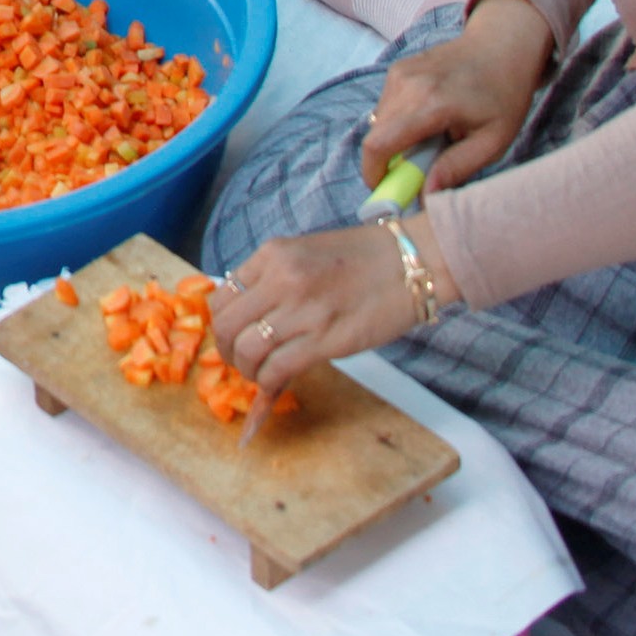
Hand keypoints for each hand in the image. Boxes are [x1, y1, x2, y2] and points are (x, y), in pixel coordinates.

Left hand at [203, 223, 429, 399]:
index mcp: (273, 254)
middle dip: (227, 351)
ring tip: (260, 374)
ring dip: (248, 370)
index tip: (233, 337)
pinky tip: (277, 382)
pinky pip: (278, 368)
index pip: (223, 295)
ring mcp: (303, 309)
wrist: (413, 262)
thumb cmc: (364, 258)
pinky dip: (270, 382)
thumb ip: (274, 279)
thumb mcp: (306, 254)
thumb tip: (250, 317)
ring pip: (248, 350)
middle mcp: (281, 279)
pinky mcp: (326, 339)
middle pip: (227, 325)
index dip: (223, 324)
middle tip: (241, 361)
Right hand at [365, 0, 556, 192]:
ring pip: (379, 122)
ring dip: (396, 140)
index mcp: (432, 103)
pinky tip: (428, 119)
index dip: (374, 174)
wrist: (502, 44)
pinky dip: (399, 121)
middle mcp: (407, 84)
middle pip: (376, 136)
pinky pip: (386, 106)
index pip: (379, 144)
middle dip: (390, 160)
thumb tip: (424, 197)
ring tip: (432, 139)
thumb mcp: (493, 141)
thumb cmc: (504, 95)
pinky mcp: (397, 68)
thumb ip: (456, 168)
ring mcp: (399, 72)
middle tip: (422, 168)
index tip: (388, 189)